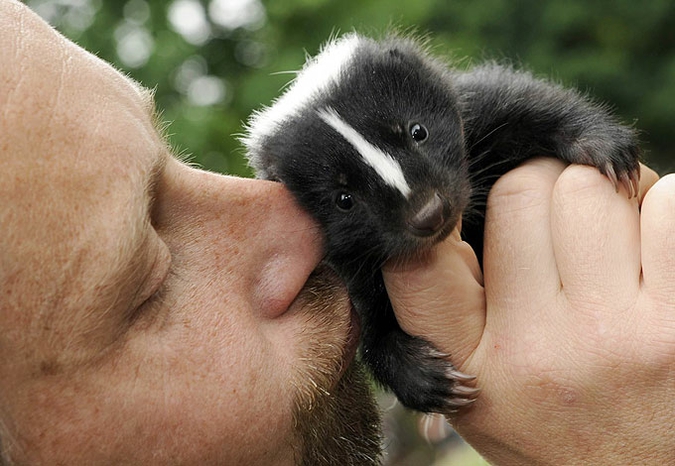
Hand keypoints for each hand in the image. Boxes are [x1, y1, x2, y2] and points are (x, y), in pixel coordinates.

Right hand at [384, 158, 673, 463]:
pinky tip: (651, 246)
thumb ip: (443, 310)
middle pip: (520, 189)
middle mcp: (536, 349)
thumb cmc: (556, 419)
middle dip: (539, 190)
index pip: (417, 260)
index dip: (432, 216)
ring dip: (602, 196)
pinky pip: (667, 203)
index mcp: (472, 364)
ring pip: (590, 184)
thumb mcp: (474, 385)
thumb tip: (432, 216)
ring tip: (608, 241)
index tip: (453, 214)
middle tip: (555, 231)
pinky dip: (658, 207)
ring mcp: (614, 333)